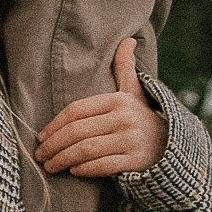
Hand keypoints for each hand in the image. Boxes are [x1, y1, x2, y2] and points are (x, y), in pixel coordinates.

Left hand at [35, 38, 166, 178]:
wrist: (172, 146)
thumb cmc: (141, 118)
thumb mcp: (134, 92)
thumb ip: (125, 68)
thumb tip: (128, 40)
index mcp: (118, 100)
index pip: (76, 110)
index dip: (55, 124)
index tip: (41, 136)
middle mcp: (125, 118)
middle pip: (78, 131)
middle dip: (53, 145)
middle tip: (40, 156)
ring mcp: (131, 140)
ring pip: (87, 150)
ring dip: (63, 159)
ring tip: (50, 166)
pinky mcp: (136, 161)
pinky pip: (103, 165)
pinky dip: (86, 169)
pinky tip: (74, 171)